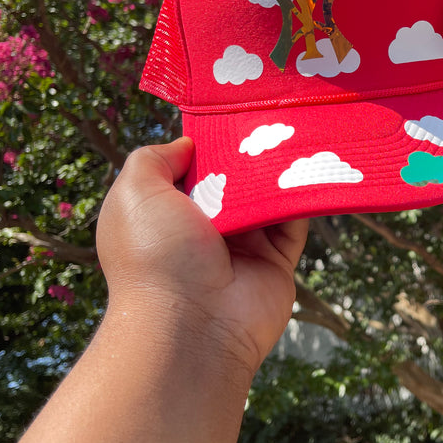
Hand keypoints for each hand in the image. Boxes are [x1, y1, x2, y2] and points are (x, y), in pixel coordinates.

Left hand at [96, 137, 308, 376]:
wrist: (191, 327)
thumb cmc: (154, 255)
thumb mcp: (134, 193)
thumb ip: (153, 159)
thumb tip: (188, 143)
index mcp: (166, 214)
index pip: (191, 168)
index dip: (208, 142)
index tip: (230, 115)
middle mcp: (203, 230)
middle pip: (233, 178)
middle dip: (248, 153)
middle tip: (269, 119)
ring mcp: (243, 246)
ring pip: (267, 196)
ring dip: (278, 171)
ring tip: (293, 135)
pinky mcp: (277, 262)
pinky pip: (294, 220)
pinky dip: (301, 196)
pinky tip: (308, 168)